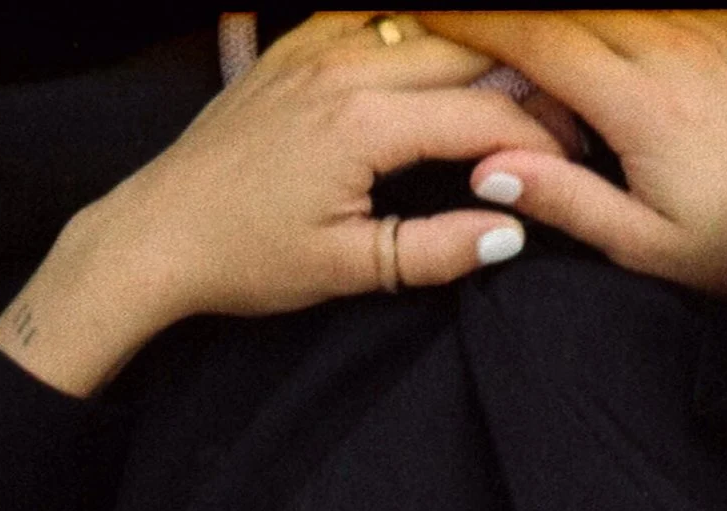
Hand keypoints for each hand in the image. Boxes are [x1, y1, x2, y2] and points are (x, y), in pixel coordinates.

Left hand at [0, 13, 556, 396]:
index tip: (568, 160)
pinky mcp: (299, 41)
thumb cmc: (243, 259)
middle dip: (522, 83)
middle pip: (471, 49)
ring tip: (510, 88)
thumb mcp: (344, 269)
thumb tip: (512, 234)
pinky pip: (379, 16)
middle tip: (554, 118)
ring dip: (477, 51)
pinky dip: (420, 34)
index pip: (484, 114)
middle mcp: (346, 67)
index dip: (538, 138)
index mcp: (363, 125)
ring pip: (429, 24)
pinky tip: (441, 63)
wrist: (158, 233)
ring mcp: (319, 44)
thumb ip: (434, 252)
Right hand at [417, 12, 726, 298]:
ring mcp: (704, 28)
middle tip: (449, 21)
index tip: (430, 16)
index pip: (541, 40)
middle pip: (567, 6)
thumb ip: (566, 201)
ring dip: (552, 14)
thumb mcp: (644, 246)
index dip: (478, 22)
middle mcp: (675, 48)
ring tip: (508, 31)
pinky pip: (649, 1)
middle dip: (506, 13)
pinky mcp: (725, 25)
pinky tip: (578, 32)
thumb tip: (487, 169)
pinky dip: (602, 13)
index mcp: (645, 105)